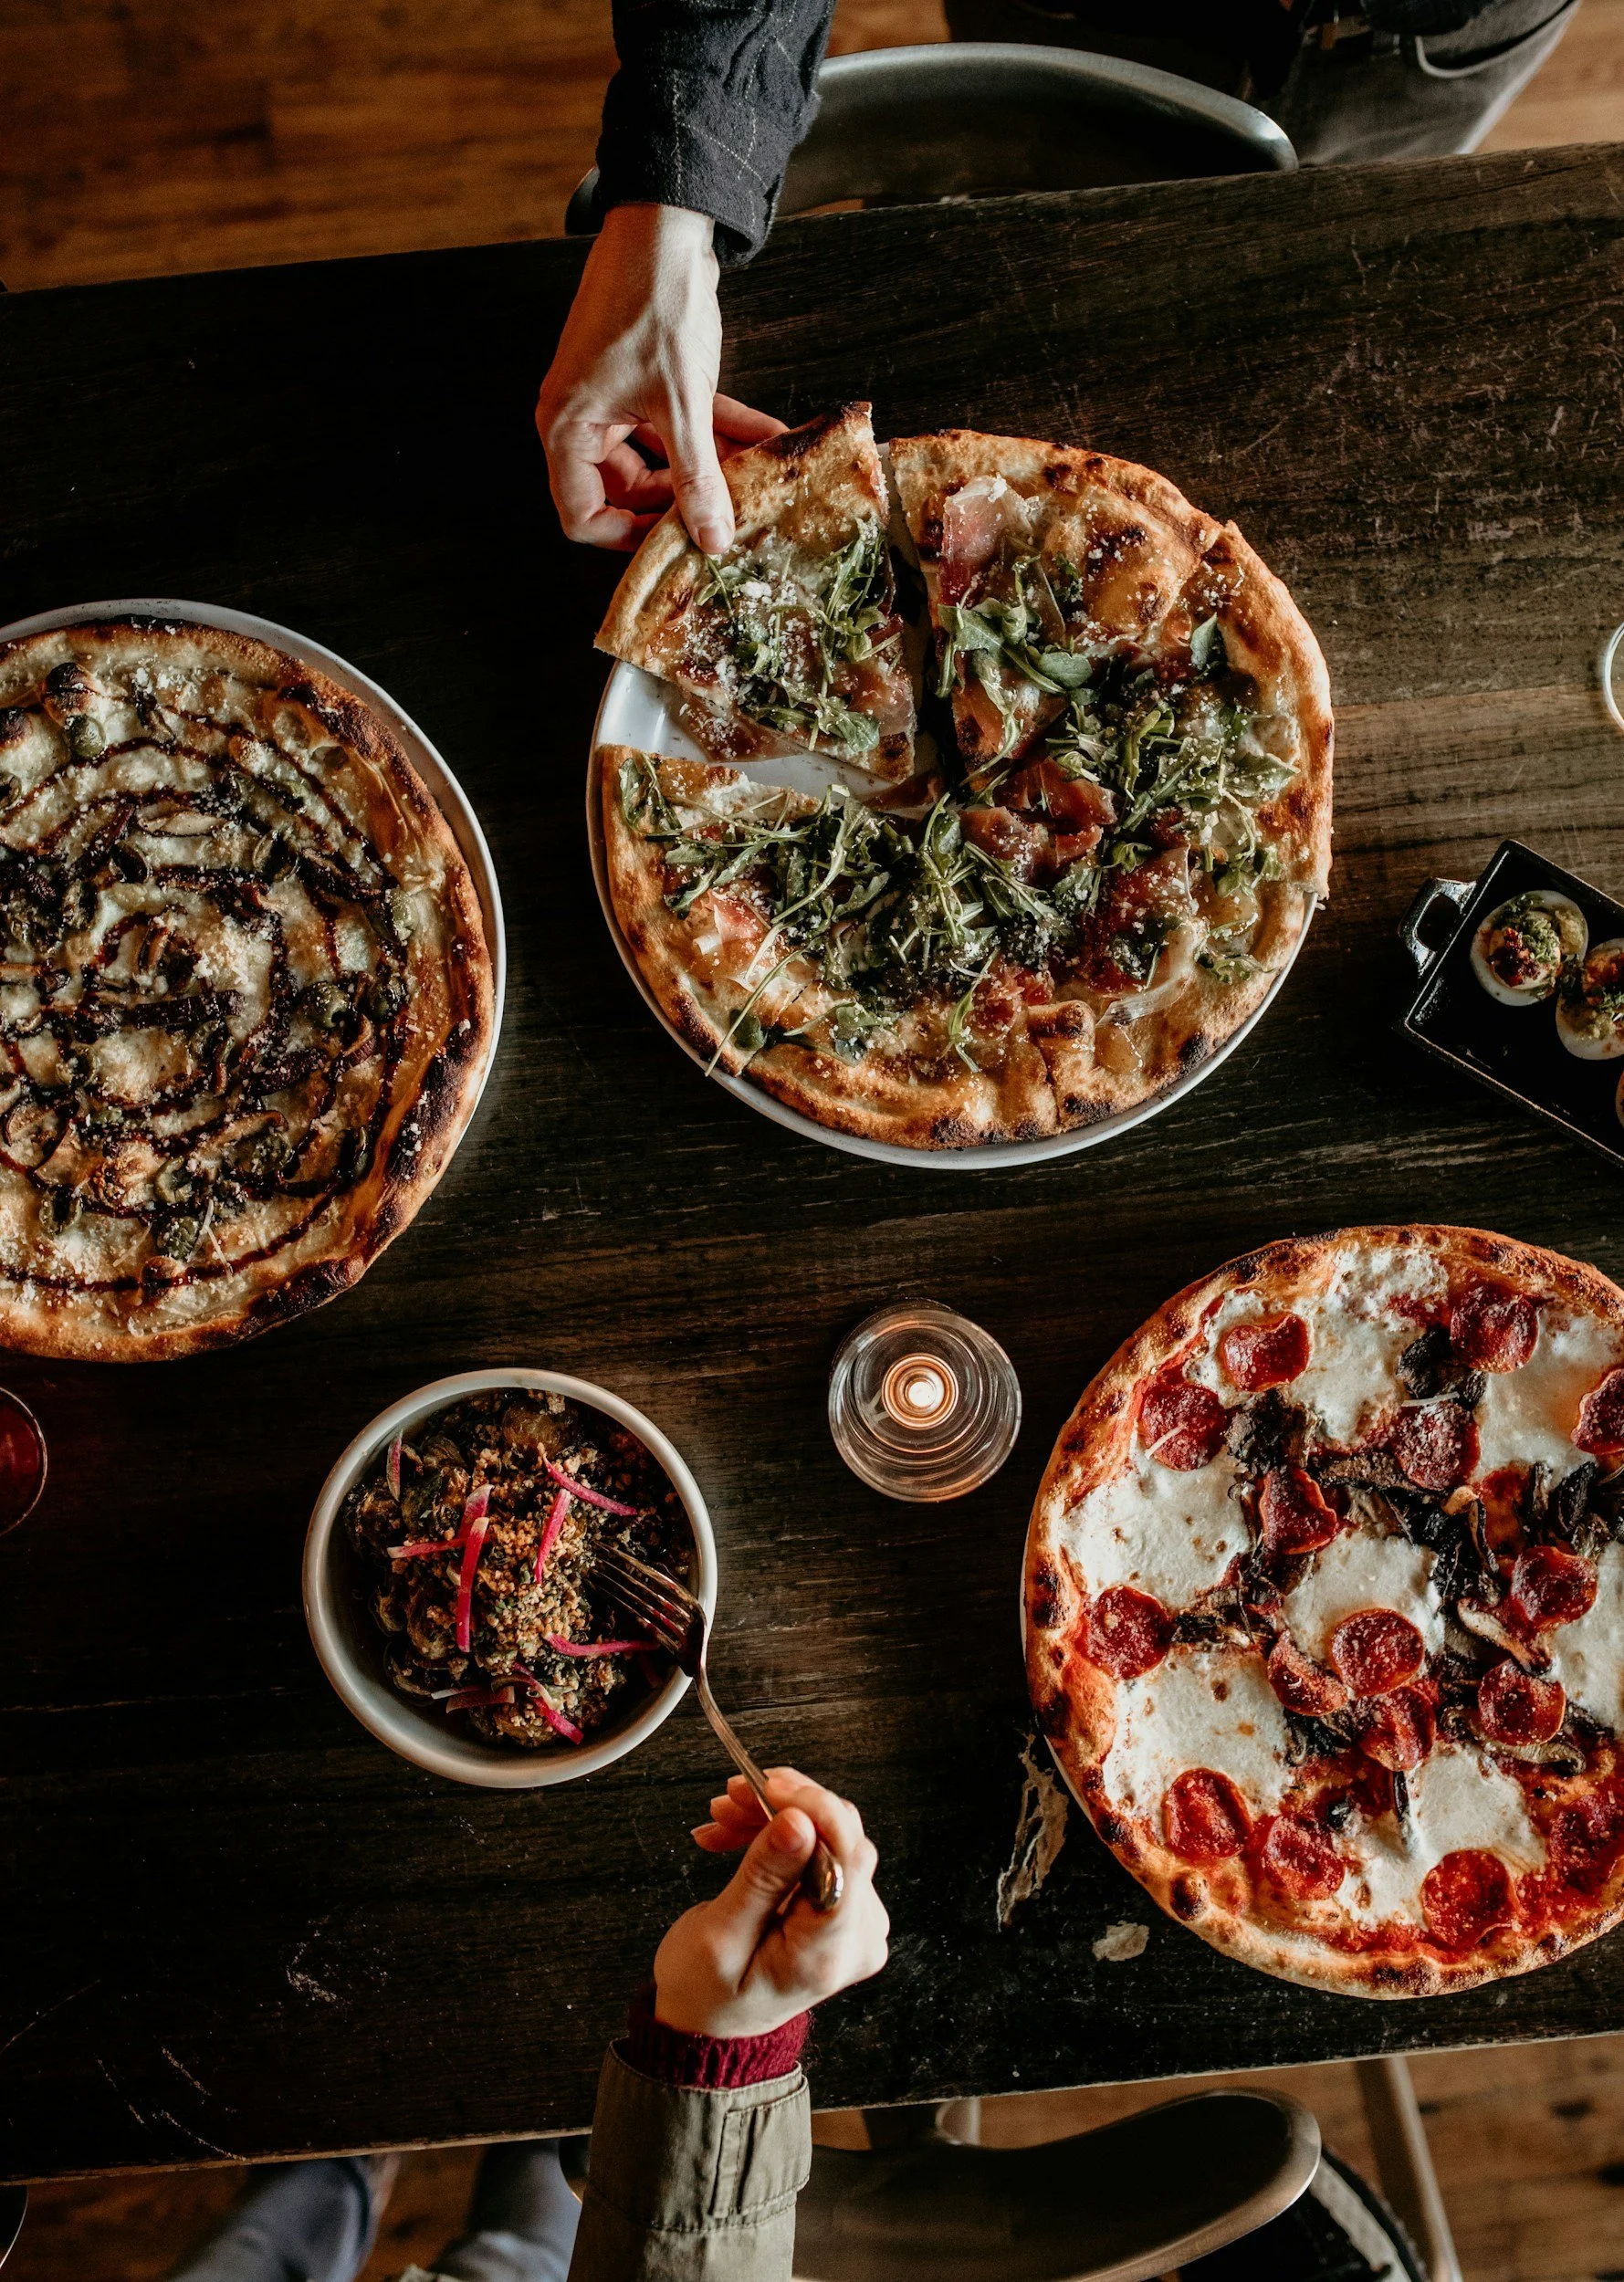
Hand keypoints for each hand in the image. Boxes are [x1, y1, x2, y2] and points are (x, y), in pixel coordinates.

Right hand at [537, 203, 784, 552]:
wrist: (665, 226)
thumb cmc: (652, 303)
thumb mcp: (680, 403)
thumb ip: (697, 476)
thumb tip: (712, 537)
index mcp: (569, 429)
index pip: (581, 516)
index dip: (625, 538)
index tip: (676, 542)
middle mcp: (585, 420)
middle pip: (627, 493)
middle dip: (681, 502)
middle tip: (727, 514)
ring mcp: (616, 401)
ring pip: (661, 459)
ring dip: (709, 467)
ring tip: (756, 477)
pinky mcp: (647, 383)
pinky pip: (680, 425)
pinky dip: (719, 432)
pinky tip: (765, 438)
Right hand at [653, 1767, 888, 2038]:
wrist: (709, 2020)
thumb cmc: (707, 1993)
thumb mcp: (719, 1936)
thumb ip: (762, 1878)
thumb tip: (798, 1821)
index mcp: (828, 1953)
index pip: (847, 1858)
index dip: (812, 1808)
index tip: (766, 1786)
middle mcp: (857, 1936)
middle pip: (840, 1838)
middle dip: (784, 1806)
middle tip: (731, 1797)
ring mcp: (854, 1921)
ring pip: (828, 1834)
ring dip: (774, 1815)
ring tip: (724, 1815)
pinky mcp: (840, 1906)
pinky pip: (819, 1847)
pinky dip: (777, 1832)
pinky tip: (736, 1832)